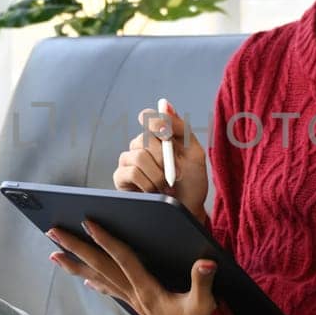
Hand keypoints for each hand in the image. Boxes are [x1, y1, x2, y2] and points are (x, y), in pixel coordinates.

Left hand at [46, 217, 217, 314]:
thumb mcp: (204, 305)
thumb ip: (203, 282)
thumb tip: (206, 262)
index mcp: (148, 290)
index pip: (122, 259)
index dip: (105, 240)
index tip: (87, 223)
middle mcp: (135, 295)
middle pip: (100, 267)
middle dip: (76, 248)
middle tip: (52, 232)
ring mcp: (133, 301)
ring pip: (99, 278)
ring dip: (76, 264)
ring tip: (54, 254)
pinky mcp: (137, 306)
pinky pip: (110, 290)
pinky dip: (95, 282)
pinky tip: (85, 278)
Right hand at [113, 99, 209, 224]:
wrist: (188, 210)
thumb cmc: (192, 182)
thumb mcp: (195, 153)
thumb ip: (181, 128)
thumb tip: (165, 104)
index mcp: (159, 136)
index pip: (148, 117)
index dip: (156, 122)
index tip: (167, 135)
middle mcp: (141, 145)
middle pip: (144, 138)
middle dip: (164, 157)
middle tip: (176, 173)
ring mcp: (129, 161)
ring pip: (138, 155)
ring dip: (158, 174)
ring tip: (166, 186)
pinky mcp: (120, 178)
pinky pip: (130, 171)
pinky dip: (146, 182)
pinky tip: (153, 191)